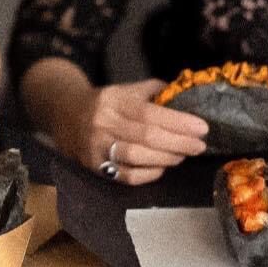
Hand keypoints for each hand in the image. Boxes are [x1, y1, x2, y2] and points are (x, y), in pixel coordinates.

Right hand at [62, 79, 209, 185]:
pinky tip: (162, 167)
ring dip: (166, 159)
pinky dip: (149, 174)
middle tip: (199, 145)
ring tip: (182, 155)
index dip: (178, 122)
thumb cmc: (106, 102)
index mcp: (113, 100)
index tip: (201, 127)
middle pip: (146, 137)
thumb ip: (155, 92)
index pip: (149, 112)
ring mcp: (96, 146)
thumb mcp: (126, 89)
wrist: (66, 115)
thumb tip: (187, 98)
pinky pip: (126, 176)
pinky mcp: (94, 166)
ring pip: (137, 158)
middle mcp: (103, 123)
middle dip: (179, 143)